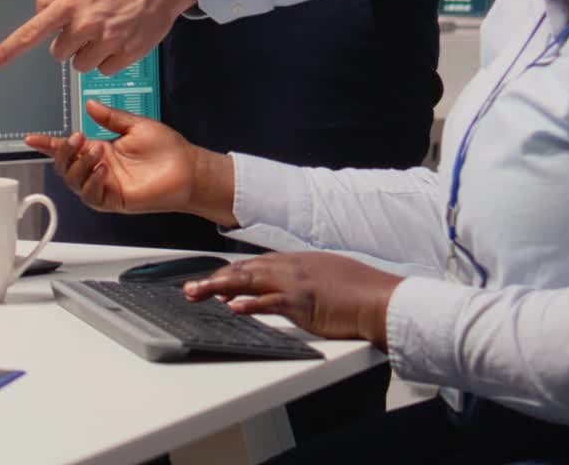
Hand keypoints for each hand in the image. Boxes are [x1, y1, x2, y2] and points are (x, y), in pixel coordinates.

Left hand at [0, 0, 196, 74]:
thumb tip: (39, 13)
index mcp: (70, 3)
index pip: (32, 31)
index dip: (7, 50)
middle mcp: (86, 23)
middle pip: (59, 53)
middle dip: (70, 42)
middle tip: (91, 23)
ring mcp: (107, 40)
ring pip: (81, 65)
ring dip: (90, 52)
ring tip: (108, 29)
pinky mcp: (127, 54)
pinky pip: (104, 70)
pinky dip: (110, 58)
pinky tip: (122, 38)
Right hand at [26, 99, 235, 222]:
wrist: (189, 168)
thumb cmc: (168, 149)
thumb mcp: (136, 125)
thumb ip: (111, 117)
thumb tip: (89, 104)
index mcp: (102, 149)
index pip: (69, 148)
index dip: (49, 144)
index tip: (32, 138)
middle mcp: (100, 168)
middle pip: (66, 165)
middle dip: (64, 151)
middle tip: (77, 138)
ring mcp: (106, 185)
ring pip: (75, 181)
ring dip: (80, 165)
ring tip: (96, 151)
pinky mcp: (114, 200)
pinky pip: (92, 196)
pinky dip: (92, 182)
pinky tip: (103, 170)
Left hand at [184, 252, 402, 348]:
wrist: (379, 298)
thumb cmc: (357, 289)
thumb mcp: (325, 274)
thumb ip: (302, 277)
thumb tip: (285, 287)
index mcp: (296, 261)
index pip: (254, 265)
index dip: (229, 274)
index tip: (210, 281)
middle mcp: (291, 267)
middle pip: (244, 270)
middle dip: (214, 279)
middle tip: (190, 288)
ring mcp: (296, 283)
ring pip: (249, 281)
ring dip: (219, 287)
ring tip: (197, 294)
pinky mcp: (303, 303)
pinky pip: (271, 303)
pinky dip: (251, 304)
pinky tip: (233, 306)